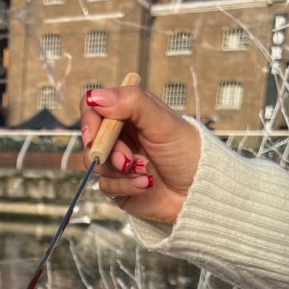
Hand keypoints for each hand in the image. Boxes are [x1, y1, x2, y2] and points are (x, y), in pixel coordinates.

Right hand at [80, 86, 201, 225]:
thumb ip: (131, 103)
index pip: (94, 108)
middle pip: (91, 139)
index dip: (90, 120)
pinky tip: (146, 185)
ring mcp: (118, 161)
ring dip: (121, 171)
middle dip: (109, 152)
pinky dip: (126, 186)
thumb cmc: (187, 152)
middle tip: (128, 161)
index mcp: (130, 113)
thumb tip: (95, 96)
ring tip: (146, 172)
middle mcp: (121, 135)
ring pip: (96, 165)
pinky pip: (105, 186)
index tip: (94, 136)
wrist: (199, 192)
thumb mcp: (162, 122)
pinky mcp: (118, 185)